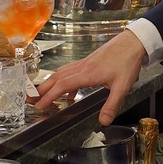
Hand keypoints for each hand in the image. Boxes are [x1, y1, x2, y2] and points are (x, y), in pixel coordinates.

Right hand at [32, 30, 148, 125]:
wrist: (133, 42)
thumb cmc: (127, 61)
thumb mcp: (122, 87)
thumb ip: (111, 105)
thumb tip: (103, 121)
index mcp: (87, 74)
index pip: (62, 86)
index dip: (49, 96)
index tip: (39, 105)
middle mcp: (82, 67)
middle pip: (56, 78)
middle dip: (42, 89)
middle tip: (30, 99)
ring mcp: (84, 63)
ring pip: (61, 73)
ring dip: (50, 84)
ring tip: (42, 94)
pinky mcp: (89, 61)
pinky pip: (70, 72)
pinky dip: (64, 81)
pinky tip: (69, 92)